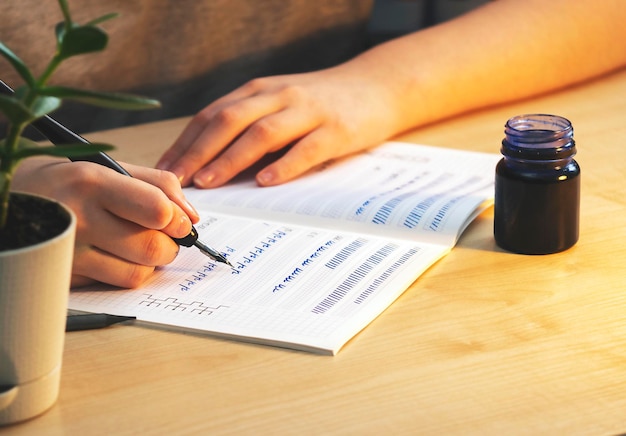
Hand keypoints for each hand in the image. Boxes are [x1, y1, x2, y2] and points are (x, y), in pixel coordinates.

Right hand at [13, 159, 199, 287]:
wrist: (4, 200)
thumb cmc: (62, 181)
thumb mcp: (104, 165)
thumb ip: (155, 184)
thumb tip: (190, 216)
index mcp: (92, 182)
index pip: (157, 210)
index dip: (178, 220)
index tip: (178, 221)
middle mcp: (79, 218)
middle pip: (153, 247)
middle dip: (170, 245)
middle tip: (163, 235)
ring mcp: (69, 252)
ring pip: (138, 273)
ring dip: (150, 262)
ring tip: (137, 243)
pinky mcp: (65, 276)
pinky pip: (115, 284)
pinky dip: (126, 273)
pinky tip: (115, 255)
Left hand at [156, 66, 398, 187]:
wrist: (376, 87)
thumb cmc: (321, 104)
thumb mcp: (279, 105)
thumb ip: (249, 125)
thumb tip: (210, 164)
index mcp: (259, 91)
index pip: (212, 115)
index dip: (185, 142)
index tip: (165, 171)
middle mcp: (279, 96)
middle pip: (229, 121)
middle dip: (198, 152)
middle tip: (176, 182)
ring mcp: (308, 111)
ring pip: (261, 133)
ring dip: (231, 158)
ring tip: (209, 183)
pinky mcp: (337, 130)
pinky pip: (306, 148)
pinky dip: (284, 164)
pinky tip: (265, 181)